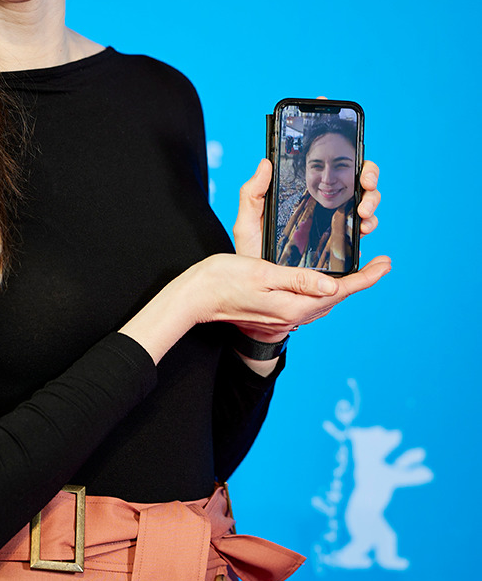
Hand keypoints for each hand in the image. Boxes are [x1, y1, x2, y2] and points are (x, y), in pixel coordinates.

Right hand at [196, 252, 391, 342]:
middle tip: (379, 263)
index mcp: (293, 306)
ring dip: (343, 287)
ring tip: (358, 271)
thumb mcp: (261, 273)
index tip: (385, 264)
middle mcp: (293, 316)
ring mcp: (284, 317)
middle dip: (359, 281)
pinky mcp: (276, 314)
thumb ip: (297, 279)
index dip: (365, 277)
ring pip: (323, 301)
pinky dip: (323, 291)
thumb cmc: (223, 280)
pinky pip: (309, 303)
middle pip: (336, 297)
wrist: (197, 299)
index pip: (339, 290)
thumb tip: (330, 284)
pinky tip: (323, 282)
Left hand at [233, 158, 382, 256]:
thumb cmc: (253, 253)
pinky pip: (361, 244)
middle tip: (364, 191)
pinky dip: (369, 236)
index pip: (340, 175)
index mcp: (310, 200)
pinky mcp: (341, 256)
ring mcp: (337, 234)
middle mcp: (329, 213)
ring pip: (367, 215)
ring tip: (363, 217)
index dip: (357, 168)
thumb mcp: (249, 222)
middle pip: (361, 192)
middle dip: (370, 188)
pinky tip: (364, 237)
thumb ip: (253, 193)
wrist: (258, 290)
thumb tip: (266, 163)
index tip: (360, 170)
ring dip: (372, 210)